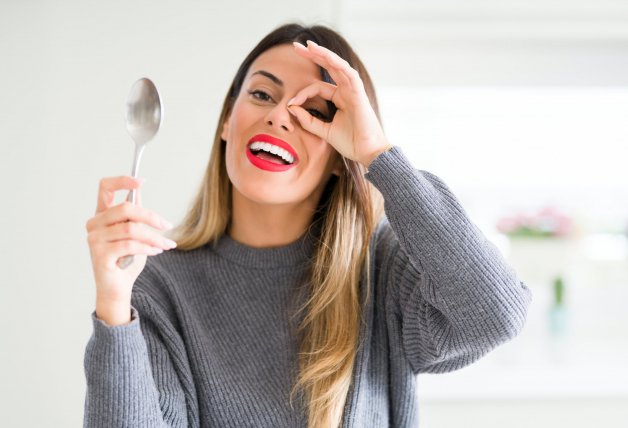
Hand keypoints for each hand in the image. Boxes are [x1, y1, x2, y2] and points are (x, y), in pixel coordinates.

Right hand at [85, 176, 175, 323]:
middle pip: (125, 208)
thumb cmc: (126, 260)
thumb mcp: (134, 233)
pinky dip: (148, 247)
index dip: (123, 181)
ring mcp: (94, 239)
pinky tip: (157, 251)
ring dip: (154, 236)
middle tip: (168, 225)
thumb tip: (138, 190)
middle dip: (151, 216)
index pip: (104, 187)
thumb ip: (134, 214)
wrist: (118, 289)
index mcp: (101, 215)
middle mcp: (94, 224)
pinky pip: (130, 245)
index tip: (142, 181)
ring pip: (131, 228)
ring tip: (167, 244)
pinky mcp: (100, 254)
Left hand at [287, 40, 389, 167]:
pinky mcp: (359, 93)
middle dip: (312, 55)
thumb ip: (308, 120)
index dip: (302, 94)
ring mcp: (354, 90)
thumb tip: (290, 108)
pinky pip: (348, 73)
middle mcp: (347, 91)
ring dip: (323, 54)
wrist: (367, 153)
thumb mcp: (323, 131)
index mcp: (340, 98)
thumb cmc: (350, 143)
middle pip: (328, 67)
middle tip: (296, 46)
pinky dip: (336, 63)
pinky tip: (324, 55)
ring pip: (337, 65)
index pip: (317, 88)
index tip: (290, 104)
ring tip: (308, 46)